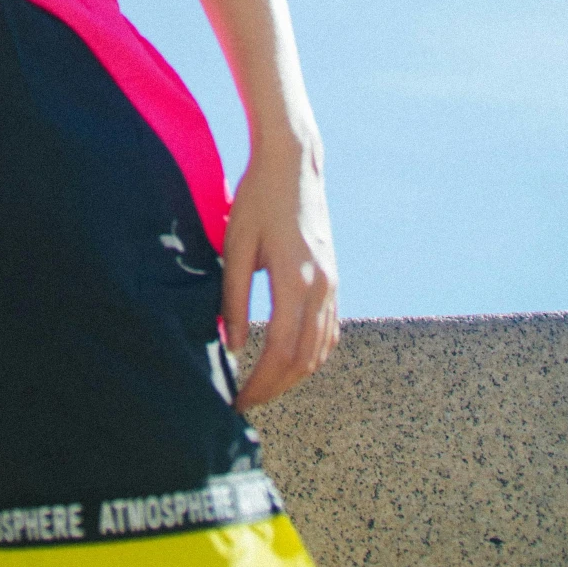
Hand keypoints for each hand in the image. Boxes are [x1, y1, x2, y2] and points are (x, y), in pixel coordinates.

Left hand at [221, 134, 338, 406]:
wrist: (293, 164)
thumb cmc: (257, 199)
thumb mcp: (236, 245)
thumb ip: (235, 298)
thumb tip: (234, 347)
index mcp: (295, 280)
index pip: (280, 350)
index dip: (260, 382)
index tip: (238, 399)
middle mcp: (322, 287)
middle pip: (304, 359)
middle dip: (275, 387)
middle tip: (247, 402)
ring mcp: (332, 283)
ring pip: (321, 349)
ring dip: (294, 376)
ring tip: (264, 387)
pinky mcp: (333, 277)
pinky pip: (329, 330)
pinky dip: (312, 354)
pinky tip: (291, 361)